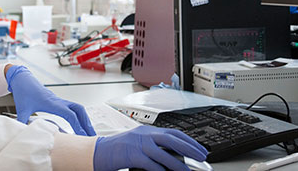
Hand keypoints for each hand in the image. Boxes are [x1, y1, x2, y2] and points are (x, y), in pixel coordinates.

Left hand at [6, 65, 95, 135]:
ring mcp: (59, 100)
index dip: (77, 126)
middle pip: (79, 110)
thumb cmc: (24, 91)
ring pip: (78, 108)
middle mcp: (58, 101)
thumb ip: (22, 121)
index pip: (69, 115)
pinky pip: (72, 108)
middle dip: (86, 122)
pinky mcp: (58, 101)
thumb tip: (23, 133)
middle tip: (91, 136)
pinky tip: (78, 124)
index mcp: (52, 102)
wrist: (22, 79)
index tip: (81, 136)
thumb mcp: (21, 108)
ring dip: (84, 119)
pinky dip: (79, 116)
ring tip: (88, 132)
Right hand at [93, 125, 207, 170]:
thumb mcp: (137, 145)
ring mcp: (137, 143)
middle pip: (171, 138)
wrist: (96, 152)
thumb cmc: (116, 151)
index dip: (188, 140)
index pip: (172, 132)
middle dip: (189, 148)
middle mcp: (143, 134)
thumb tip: (173, 156)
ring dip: (178, 163)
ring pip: (163, 152)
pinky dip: (160, 169)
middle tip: (202, 157)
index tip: (199, 149)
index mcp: (146, 130)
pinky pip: (150, 163)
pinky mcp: (131, 154)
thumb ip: (153, 147)